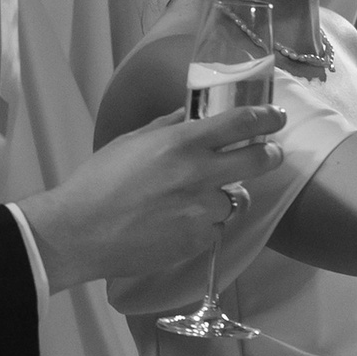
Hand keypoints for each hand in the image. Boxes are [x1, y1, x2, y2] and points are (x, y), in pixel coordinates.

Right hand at [18, 105, 285, 292]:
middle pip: (259, 160)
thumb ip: (165, 127)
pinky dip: (205, 223)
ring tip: (194, 200)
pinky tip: (177, 223)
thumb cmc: (97, 181)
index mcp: (181, 143)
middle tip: (268, 154)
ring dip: (223, 196)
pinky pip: (215, 227)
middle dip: (269, 154)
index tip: (276, 117)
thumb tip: (188, 114)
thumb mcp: (130, 142)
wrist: (80, 232)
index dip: (266, 117)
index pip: (241, 123)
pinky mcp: (198, 241)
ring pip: (234, 199)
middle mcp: (199, 174)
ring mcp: (202, 210)